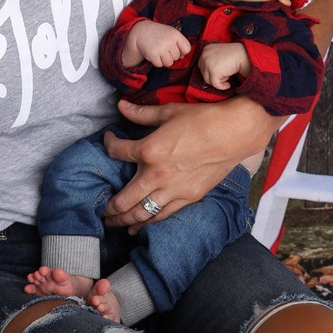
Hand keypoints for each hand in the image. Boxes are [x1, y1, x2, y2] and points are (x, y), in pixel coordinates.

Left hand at [103, 96, 282, 231]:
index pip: (117, 152)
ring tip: (113, 223)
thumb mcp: (168, 111)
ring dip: (124, 220)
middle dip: (108, 207)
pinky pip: (162, 216)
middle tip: (99, 210)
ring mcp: (173, 190)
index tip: (108, 141)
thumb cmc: (202, 119)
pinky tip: (139, 227)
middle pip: (123, 198)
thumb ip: (141, 113)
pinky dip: (148, 224)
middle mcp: (157, 175)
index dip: (108, 144)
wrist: (233, 133)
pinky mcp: (188, 198)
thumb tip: (120, 105)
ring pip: (141, 213)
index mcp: (149, 150)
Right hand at [123, 20, 190, 67]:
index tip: (175, 47)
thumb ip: (179, 44)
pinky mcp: (152, 54)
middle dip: (171, 55)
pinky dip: (156, 61)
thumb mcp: (171, 33)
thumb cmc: (159, 33)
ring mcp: (160, 48)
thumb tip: (182, 57)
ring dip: (164, 60)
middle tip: (163, 47)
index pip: (187, 49)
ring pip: (169, 63)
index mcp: (175, 34)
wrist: (141, 31)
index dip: (182, 51)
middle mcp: (169, 40)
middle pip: (177, 57)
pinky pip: (159, 65)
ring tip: (159, 52)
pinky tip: (154, 54)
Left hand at [198, 41, 249, 89]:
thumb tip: (207, 75)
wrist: (243, 55)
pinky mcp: (213, 71)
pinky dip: (222, 86)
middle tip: (224, 75)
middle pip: (203, 73)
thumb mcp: (219, 53)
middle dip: (213, 76)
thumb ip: (212, 60)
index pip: (202, 65)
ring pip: (207, 80)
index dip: (210, 71)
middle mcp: (204, 55)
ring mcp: (208, 63)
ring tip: (227, 76)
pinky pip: (215, 84)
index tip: (219, 72)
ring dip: (218, 80)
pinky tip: (228, 84)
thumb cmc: (234, 55)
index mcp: (206, 50)